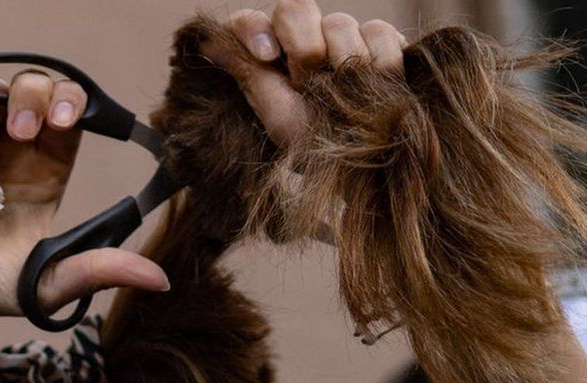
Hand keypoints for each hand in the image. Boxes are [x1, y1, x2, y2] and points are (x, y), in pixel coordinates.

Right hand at [0, 72, 167, 324]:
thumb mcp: (39, 283)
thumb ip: (95, 272)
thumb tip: (161, 279)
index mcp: (44, 174)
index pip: (72, 117)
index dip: (72, 106)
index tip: (63, 122)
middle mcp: (10, 151)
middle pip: (35, 87)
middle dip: (32, 97)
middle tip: (19, 134)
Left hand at [200, 2, 407, 148]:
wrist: (361, 163)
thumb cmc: (309, 142)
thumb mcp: (272, 112)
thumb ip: (246, 71)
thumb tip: (206, 41)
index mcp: (268, 53)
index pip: (249, 21)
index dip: (255, 29)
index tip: (267, 57)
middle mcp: (302, 38)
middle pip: (296, 8)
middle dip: (304, 47)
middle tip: (310, 84)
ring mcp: (341, 36)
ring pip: (340, 22)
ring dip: (343, 62)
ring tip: (346, 97)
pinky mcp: (380, 41)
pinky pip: (379, 32)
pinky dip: (380, 60)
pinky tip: (379, 86)